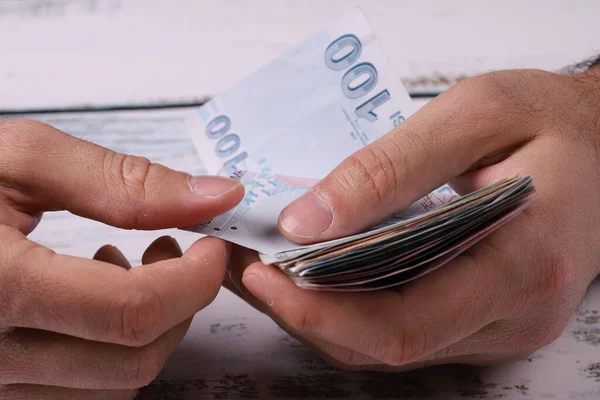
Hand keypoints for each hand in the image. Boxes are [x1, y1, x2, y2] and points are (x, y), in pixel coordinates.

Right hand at [0, 120, 243, 397]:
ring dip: (147, 325)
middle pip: (133, 359)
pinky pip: (83, 388)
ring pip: (115, 384)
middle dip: (180, 303)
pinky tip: (90, 293)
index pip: (132, 311)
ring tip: (124, 262)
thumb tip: (217, 195)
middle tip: (175, 247)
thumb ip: (123, 181)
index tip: (210, 243)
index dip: (193, 277)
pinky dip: (111, 346)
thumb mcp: (19, 160)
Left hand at [227, 67, 599, 370]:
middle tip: (250, 262)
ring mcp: (502, 325)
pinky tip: (321, 271)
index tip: (261, 272)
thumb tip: (310, 219)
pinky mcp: (487, 320)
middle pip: (385, 345)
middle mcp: (515, 313)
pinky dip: (353, 307)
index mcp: (523, 262)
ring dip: (321, 312)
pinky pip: (406, 329)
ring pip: (389, 346)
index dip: (319, 311)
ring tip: (272, 263)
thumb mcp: (476, 115)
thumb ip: (391, 168)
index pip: (402, 324)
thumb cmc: (551, 122)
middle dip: (305, 312)